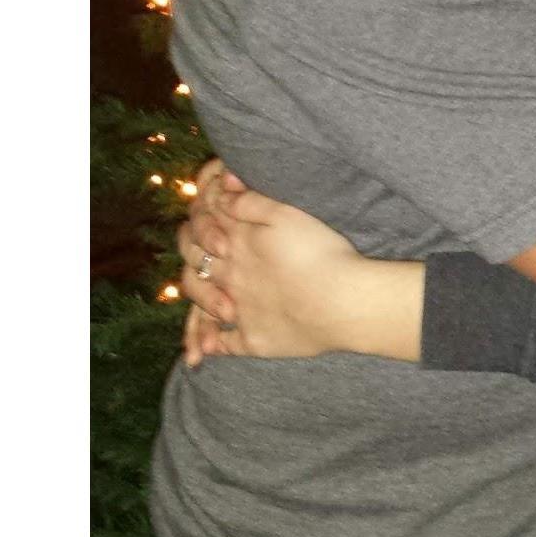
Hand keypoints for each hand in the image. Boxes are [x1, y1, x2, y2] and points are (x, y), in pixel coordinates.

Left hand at [178, 177, 424, 365]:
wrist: (344, 302)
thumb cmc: (322, 253)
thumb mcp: (288, 214)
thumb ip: (251, 202)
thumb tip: (222, 189)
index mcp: (238, 244)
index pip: (201, 228)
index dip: (198, 220)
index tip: (204, 216)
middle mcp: (231, 277)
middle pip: (195, 264)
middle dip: (191, 255)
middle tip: (197, 253)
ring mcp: (239, 311)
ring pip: (202, 304)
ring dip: (197, 298)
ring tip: (201, 296)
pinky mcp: (253, 340)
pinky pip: (224, 344)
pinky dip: (212, 344)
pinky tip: (209, 348)